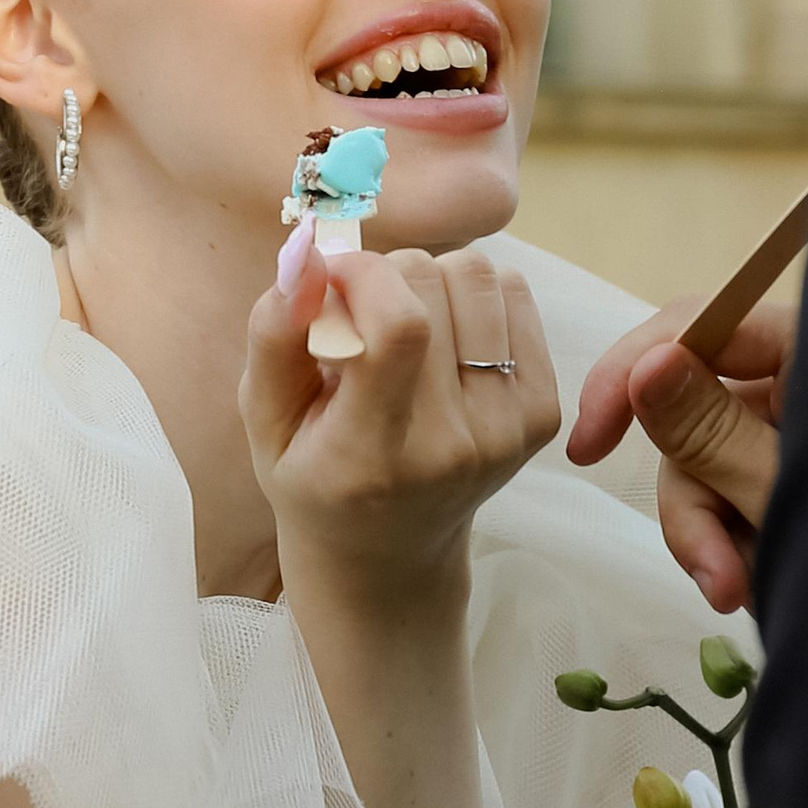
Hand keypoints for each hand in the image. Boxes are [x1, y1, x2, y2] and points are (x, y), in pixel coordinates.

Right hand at [244, 241, 558, 606]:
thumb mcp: (265, 419)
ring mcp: (507, 431)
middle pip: (436, 284)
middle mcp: (451, 447)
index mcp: (371, 457)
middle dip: (387, 274)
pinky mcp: (543, 412)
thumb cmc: (314, 475)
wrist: (389, 550)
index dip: (364, 275)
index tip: (332, 279)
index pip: (399, 331)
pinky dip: (473, 296)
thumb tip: (309, 257)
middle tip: (362, 316)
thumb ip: (274, 337)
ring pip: (479, 276)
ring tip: (404, 326)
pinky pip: (515, 294)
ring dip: (433, 280)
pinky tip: (444, 339)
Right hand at [567, 296, 792, 612]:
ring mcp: (793, 434)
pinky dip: (726, 547)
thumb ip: (711, 433)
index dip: (633, 372)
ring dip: (709, 537)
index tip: (590, 438)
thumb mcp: (789, 493)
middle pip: (691, 408)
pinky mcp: (784, 482)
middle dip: (691, 494)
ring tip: (744, 594)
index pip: (704, 324)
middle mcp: (803, 385)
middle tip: (707, 572)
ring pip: (700, 467)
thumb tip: (647, 362)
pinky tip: (753, 588)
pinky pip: (724, 501)